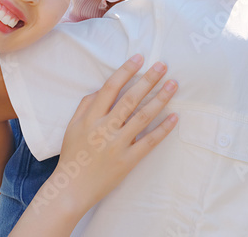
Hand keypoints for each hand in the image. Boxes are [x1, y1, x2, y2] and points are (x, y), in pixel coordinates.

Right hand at [23, 56, 177, 223]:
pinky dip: (163, 129)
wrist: (72, 188)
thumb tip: (103, 88)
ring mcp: (117, 145)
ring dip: (160, 99)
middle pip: (130, 99)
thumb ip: (86, 104)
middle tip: (163, 66)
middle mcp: (104, 128)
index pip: (110, 88)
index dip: (126, 71)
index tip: (139, 58)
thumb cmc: (72, 154)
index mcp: (90, 118)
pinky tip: (175, 117)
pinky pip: (149, 142)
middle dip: (148, 80)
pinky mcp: (128, 161)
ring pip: (142, 117)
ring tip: (173, 85)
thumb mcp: (73, 126)